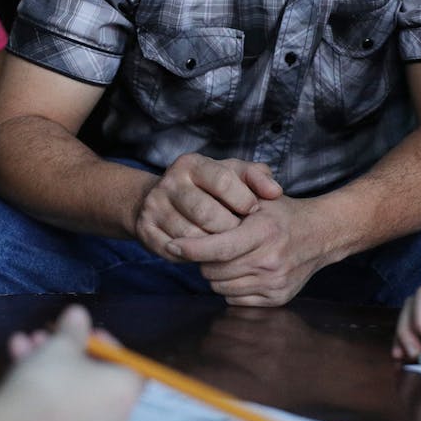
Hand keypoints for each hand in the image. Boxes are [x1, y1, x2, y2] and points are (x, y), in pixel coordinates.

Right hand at [0, 305, 143, 420]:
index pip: (128, 364)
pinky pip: (62, 412)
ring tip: (25, 344)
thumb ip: (74, 328)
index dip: (105, 344)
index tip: (85, 333)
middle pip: (96, 377)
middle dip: (68, 352)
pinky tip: (16, 366)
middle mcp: (116, 419)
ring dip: (50, 366)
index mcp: (126, 393)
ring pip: (74, 393)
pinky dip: (46, 391)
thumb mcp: (62, 345)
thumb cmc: (52, 382)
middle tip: (48, 335)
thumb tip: (79, 314)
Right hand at [133, 154, 280, 260]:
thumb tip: (276, 191)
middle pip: (206, 213)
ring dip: (213, 246)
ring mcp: (154, 205)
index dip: (243, 199)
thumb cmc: (208, 188)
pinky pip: (175, 251)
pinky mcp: (145, 229)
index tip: (254, 210)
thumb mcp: (232, 174)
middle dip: (229, 228)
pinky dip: (194, 256)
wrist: (162, 200)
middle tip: (240, 234)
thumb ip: (256, 177)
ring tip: (225, 244)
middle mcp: (169, 181)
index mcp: (192, 163)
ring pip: (191, 236)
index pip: (223, 180)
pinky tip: (204, 252)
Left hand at [169, 195, 325, 305]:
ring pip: (221, 286)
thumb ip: (228, 203)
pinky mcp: (277, 298)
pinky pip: (235, 299)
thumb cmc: (283, 214)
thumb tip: (192, 220)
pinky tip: (242, 270)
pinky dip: (231, 287)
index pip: (219, 247)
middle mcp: (270, 260)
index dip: (191, 248)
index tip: (173, 246)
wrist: (321, 234)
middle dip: (205, 258)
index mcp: (264, 232)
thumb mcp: (260, 198)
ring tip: (230, 257)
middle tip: (214, 245)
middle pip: (214, 270)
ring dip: (217, 273)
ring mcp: (274, 282)